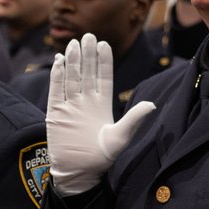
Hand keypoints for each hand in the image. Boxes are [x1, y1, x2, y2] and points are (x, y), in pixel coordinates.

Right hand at [46, 34, 156, 194]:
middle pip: (87, 73)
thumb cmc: (101, 157)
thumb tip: (152, 104)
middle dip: (87, 55)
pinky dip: (57, 75)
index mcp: (103, 104)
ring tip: (73, 43)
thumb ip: (134, 119)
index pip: (104, 77)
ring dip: (72, 61)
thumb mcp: (120, 137)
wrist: (78, 172)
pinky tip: (58, 60)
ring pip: (71, 78)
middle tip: (87, 35)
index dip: (104, 61)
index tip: (104, 43)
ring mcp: (70, 106)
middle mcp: (86, 102)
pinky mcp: (55, 113)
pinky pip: (56, 90)